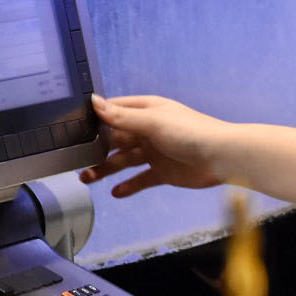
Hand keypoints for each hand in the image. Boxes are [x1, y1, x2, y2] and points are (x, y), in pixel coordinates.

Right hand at [77, 95, 231, 196]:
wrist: (222, 157)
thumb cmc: (191, 132)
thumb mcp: (152, 122)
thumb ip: (121, 117)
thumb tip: (94, 102)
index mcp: (147, 111)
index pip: (115, 111)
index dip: (95, 118)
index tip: (73, 126)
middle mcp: (150, 130)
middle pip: (116, 139)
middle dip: (96, 148)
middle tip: (75, 158)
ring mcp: (156, 152)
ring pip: (124, 160)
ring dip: (106, 168)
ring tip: (86, 178)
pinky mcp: (164, 172)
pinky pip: (141, 179)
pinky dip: (128, 186)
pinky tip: (115, 192)